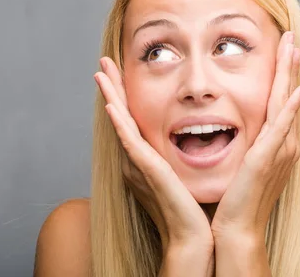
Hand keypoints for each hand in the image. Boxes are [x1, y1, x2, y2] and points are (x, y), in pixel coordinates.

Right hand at [94, 57, 213, 253]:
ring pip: (121, 122)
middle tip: (104, 61)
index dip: (124, 92)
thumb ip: (181, 153)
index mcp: (146, 156)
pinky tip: (111, 105)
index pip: (133, 116)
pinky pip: (130, 142)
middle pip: (121, 114)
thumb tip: (198, 135)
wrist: (193, 237)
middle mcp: (137, 157)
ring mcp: (139, 164)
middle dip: (113, 87)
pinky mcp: (146, 171)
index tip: (121, 69)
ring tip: (101, 72)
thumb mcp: (186, 172)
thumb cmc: (192, 208)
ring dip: (111, 95)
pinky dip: (119, 123)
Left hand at [210, 31, 299, 243]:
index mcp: (275, 144)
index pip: (280, 101)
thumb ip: (246, 145)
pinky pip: (281, 128)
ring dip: (289, 75)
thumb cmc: (237, 199)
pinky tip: (297, 90)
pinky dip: (290, 108)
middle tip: (290, 37)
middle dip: (289, 65)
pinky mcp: (267, 158)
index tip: (282, 50)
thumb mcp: (242, 164)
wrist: (237, 228)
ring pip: (285, 104)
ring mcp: (278, 151)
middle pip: (287, 96)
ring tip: (292, 48)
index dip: (282, 75)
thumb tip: (237, 128)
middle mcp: (283, 144)